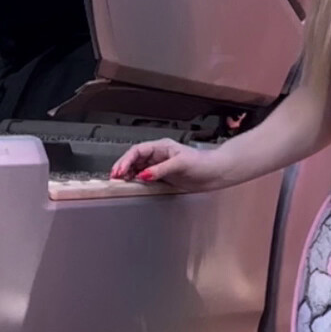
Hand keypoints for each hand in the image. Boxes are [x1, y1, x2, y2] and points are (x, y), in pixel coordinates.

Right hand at [108, 137, 226, 192]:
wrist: (216, 172)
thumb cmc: (203, 163)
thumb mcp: (181, 164)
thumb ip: (161, 169)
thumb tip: (143, 175)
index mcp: (161, 147)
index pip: (137, 151)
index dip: (126, 160)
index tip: (119, 171)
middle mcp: (159, 155)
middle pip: (135, 159)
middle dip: (123, 167)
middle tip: (114, 178)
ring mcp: (161, 166)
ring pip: (138, 167)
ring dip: (129, 173)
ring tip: (120, 182)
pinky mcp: (165, 176)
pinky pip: (146, 177)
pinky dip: (137, 180)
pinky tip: (133, 184)